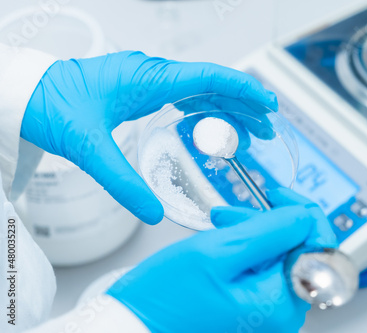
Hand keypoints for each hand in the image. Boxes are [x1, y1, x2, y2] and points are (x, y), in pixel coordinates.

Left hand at [21, 51, 277, 224]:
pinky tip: (213, 127)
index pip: (208, 78)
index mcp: (147, 78)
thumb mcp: (89, 148)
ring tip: (248, 131)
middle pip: (211, 85)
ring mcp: (147, 80)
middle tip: (265, 127)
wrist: (26, 94)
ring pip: (199, 90)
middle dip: (242, 105)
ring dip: (226, 108)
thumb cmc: (51, 105)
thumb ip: (122, 182)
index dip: (241, 90)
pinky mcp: (140, 90)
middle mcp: (152, 75)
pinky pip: (183, 96)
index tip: (266, 103)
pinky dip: (204, 110)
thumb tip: (152, 212)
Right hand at [106, 188, 336, 332]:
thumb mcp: (218, 252)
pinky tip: (222, 241)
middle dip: (266, 223)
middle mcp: (282, 313)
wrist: (136, 324)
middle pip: (295, 249)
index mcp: (281, 303)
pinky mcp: (254, 308)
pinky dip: (244, 249)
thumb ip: (270, 231)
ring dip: (251, 233)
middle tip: (230, 215)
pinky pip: (262, 270)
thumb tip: (304, 216)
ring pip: (277, 256)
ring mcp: (268, 313)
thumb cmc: (166, 297)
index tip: (277, 194)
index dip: (300, 212)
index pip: (317, 246)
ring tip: (219, 226)